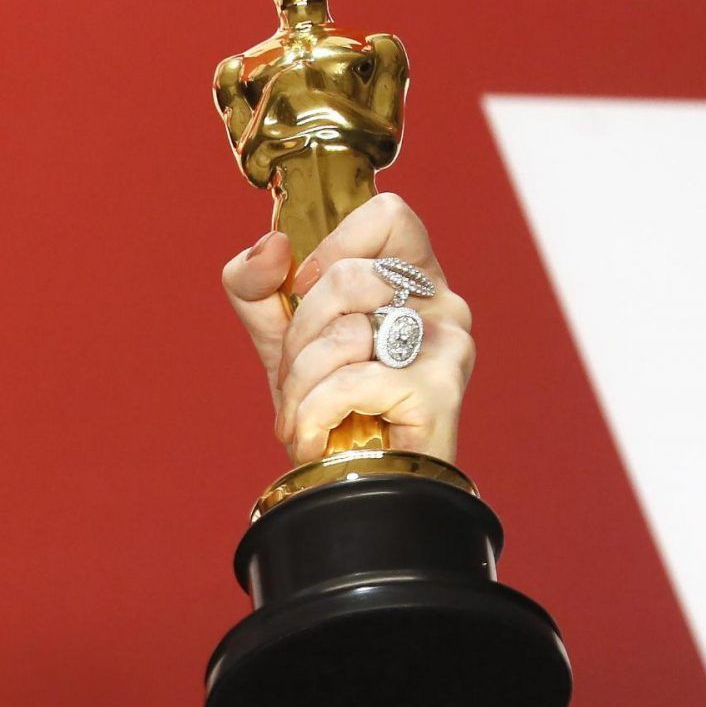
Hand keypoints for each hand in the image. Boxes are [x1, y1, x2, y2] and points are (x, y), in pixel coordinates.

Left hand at [220, 191, 474, 466]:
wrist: (347, 492)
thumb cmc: (329, 414)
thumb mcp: (280, 342)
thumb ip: (256, 287)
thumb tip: (272, 246)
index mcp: (413, 280)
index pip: (389, 215)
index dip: (332, 246)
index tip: (304, 290)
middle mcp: (443, 305)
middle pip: (348, 277)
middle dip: (298, 336)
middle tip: (299, 378)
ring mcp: (448, 347)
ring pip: (343, 333)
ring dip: (300, 384)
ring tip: (308, 413)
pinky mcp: (439, 392)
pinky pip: (347, 382)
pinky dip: (311, 415)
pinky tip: (316, 439)